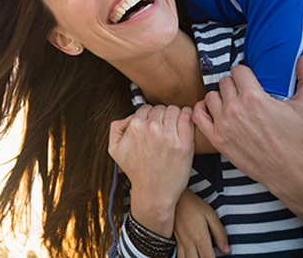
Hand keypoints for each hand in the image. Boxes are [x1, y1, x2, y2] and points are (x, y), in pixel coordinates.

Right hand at [108, 104, 194, 235]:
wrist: (154, 193)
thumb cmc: (136, 171)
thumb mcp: (114, 149)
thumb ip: (116, 127)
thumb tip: (130, 115)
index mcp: (135, 127)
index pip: (146, 108)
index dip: (149, 117)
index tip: (153, 127)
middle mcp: (151, 129)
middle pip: (161, 108)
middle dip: (162, 117)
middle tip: (163, 130)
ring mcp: (169, 136)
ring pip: (174, 110)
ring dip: (174, 116)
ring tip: (173, 129)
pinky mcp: (184, 144)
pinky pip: (188, 117)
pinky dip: (187, 116)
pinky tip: (185, 122)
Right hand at [174, 189, 229, 256]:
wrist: (175, 198)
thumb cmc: (194, 204)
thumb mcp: (211, 216)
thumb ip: (220, 234)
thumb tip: (227, 250)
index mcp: (200, 238)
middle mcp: (188, 243)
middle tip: (209, 257)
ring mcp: (180, 242)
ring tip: (199, 257)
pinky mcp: (175, 240)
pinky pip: (177, 255)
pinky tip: (189, 256)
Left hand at [192, 55, 302, 192]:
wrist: (292, 173)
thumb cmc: (300, 140)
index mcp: (254, 98)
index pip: (238, 71)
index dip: (247, 75)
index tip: (252, 83)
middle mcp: (235, 109)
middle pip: (224, 82)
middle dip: (235, 86)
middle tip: (246, 95)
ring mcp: (223, 125)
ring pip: (211, 96)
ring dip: (221, 97)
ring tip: (233, 104)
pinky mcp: (217, 140)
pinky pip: (198, 116)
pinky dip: (203, 110)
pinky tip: (214, 111)